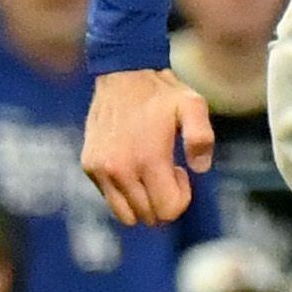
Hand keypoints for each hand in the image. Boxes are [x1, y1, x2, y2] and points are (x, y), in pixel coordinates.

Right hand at [81, 68, 212, 227]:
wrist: (122, 73)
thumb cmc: (161, 92)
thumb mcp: (193, 105)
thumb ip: (201, 138)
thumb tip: (199, 169)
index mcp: (148, 160)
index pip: (168, 211)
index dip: (181, 198)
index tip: (180, 171)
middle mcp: (121, 170)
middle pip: (149, 217)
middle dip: (163, 201)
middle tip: (166, 170)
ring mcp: (102, 170)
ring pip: (126, 216)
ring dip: (143, 203)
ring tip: (148, 173)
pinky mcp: (90, 166)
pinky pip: (110, 199)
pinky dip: (124, 192)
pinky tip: (132, 163)